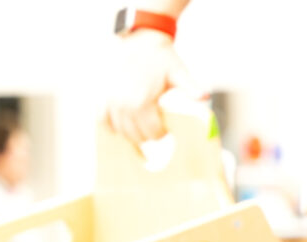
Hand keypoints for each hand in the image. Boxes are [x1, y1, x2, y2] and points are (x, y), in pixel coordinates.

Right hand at [106, 30, 205, 144]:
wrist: (140, 41)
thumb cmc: (161, 58)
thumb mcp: (178, 73)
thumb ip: (190, 87)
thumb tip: (204, 96)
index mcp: (142, 102)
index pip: (152, 133)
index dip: (161, 134)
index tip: (167, 131)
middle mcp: (124, 104)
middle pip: (136, 135)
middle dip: (147, 136)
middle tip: (155, 131)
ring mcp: (111, 100)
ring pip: (119, 131)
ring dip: (130, 134)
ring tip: (141, 130)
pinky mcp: (103, 95)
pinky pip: (102, 119)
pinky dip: (110, 125)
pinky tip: (121, 126)